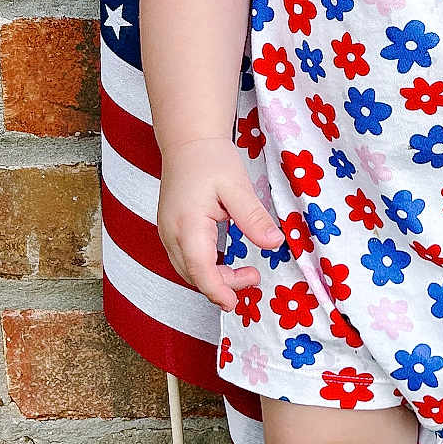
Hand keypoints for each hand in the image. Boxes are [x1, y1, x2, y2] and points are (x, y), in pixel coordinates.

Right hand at [155, 136, 286, 309]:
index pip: (200, 268)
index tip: (234, 302)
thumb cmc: (210, 159)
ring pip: (187, 269)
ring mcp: (167, 232)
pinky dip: (204, 267)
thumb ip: (253, 217)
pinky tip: (225, 261)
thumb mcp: (237, 186)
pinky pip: (185, 259)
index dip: (217, 289)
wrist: (187, 141)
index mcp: (187, 223)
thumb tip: (275, 243)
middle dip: (221, 285)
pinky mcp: (170, 230)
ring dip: (213, 278)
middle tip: (253, 276)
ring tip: (245, 272)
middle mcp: (170, 232)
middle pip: (193, 274)